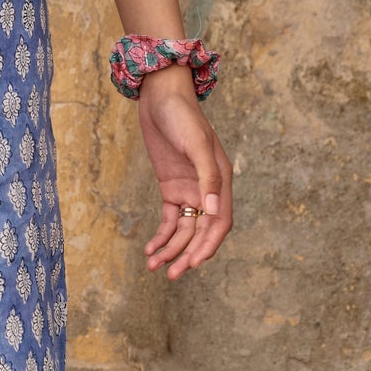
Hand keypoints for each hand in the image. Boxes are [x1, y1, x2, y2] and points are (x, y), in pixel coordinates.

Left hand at [136, 68, 233, 279]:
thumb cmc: (181, 115)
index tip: (191, 264)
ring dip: (170, 249)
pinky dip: (161, 236)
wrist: (160, 95)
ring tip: (153, 265)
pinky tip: (150, 249)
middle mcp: (208, 188)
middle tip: (170, 275)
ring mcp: (189, 189)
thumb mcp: (195, 144)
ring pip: (183, 229)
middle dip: (186, 254)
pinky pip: (169, 219)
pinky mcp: (171, 187)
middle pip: (200, 232)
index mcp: (220, 180)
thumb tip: (212, 209)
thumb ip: (207, 176)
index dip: (207, 246)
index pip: (219, 223)